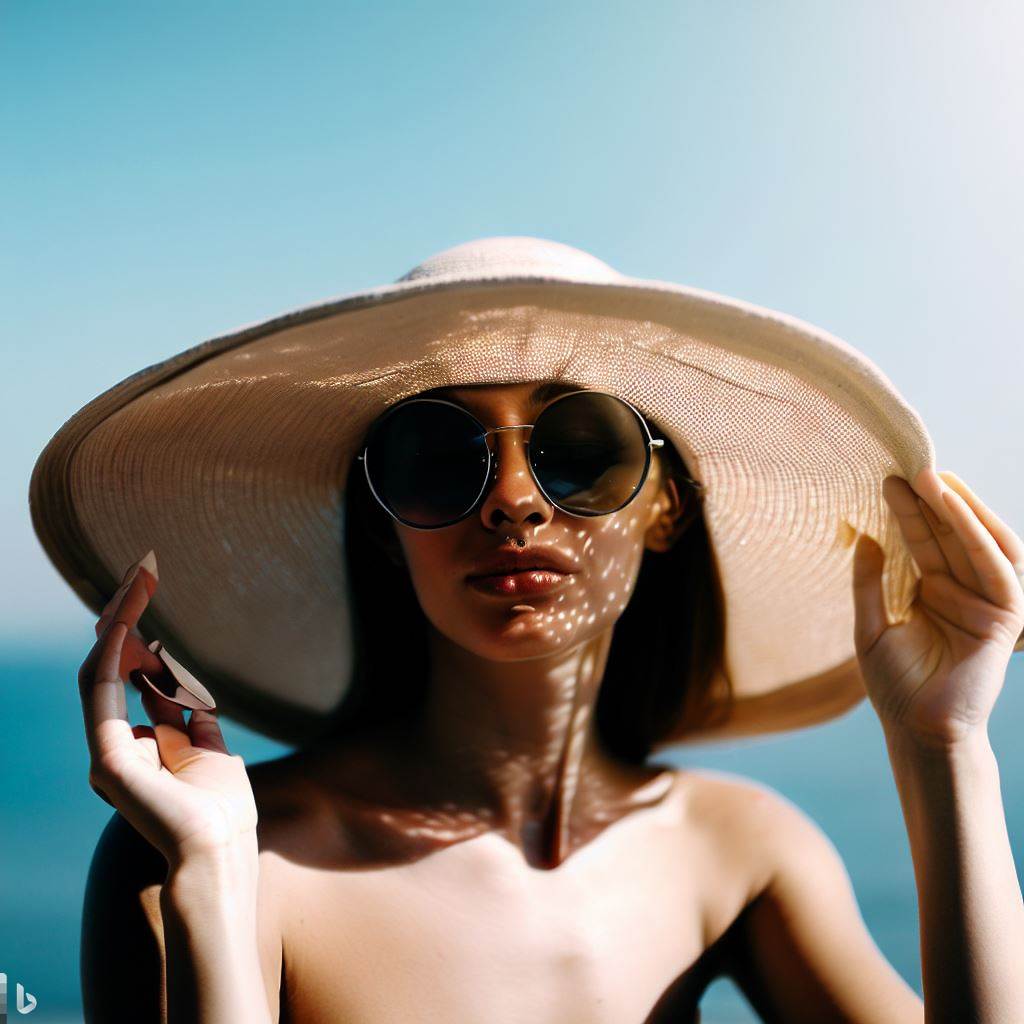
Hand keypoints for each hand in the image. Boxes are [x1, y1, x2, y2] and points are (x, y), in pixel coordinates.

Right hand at [78, 552, 258, 867]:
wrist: (217, 853)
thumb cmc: (221, 813)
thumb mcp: (212, 754)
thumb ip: (194, 724)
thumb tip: (190, 698)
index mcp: (142, 748)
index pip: (133, 682)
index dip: (142, 642)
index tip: (151, 603)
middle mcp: (118, 746)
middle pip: (114, 670)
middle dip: (127, 623)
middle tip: (140, 578)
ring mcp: (108, 750)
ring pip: (101, 671)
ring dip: (118, 624)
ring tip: (135, 583)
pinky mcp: (107, 756)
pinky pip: (101, 691)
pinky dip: (112, 651)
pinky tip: (123, 618)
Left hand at [851, 468, 1023, 748]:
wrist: (916, 730)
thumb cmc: (893, 685)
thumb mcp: (869, 627)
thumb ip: (868, 583)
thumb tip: (864, 536)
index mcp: (929, 592)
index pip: (920, 543)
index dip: (907, 513)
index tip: (887, 480)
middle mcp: (959, 592)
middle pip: (947, 539)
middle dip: (930, 504)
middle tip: (908, 469)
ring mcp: (983, 605)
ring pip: (976, 547)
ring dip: (959, 513)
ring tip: (934, 481)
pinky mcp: (1004, 621)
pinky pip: (998, 573)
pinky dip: (981, 541)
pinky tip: (961, 514)